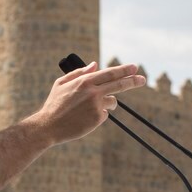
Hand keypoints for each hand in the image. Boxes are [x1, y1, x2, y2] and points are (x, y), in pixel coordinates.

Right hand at [26, 61, 145, 143]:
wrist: (48, 126)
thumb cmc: (54, 104)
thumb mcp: (61, 83)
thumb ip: (79, 73)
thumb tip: (95, 64)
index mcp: (85, 81)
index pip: (110, 73)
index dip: (124, 70)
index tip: (134, 68)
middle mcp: (93, 92)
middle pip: (119, 84)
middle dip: (133, 81)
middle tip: (142, 79)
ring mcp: (96, 105)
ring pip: (112, 101)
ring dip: (107, 103)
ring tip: (89, 108)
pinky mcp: (97, 118)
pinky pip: (104, 114)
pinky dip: (98, 115)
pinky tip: (84, 118)